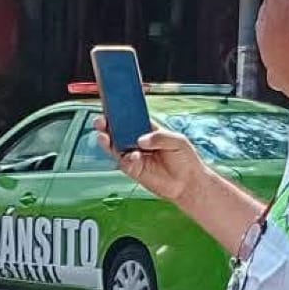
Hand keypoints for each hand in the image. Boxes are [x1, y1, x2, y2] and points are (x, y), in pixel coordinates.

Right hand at [94, 117, 209, 204]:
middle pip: (118, 131)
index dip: (121, 112)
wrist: (187, 183)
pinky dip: (126, 159)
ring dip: (108, 141)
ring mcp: (134, 156)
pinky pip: (124, 162)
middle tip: (101, 122)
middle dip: (107, 126)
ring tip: (103, 137)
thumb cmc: (185, 159)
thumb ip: (159, 137)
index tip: (112, 106)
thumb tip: (141, 140)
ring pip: (115, 147)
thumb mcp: (177, 141)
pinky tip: (133, 156)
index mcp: (148, 129)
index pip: (131, 118)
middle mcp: (137, 142)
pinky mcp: (133, 170)